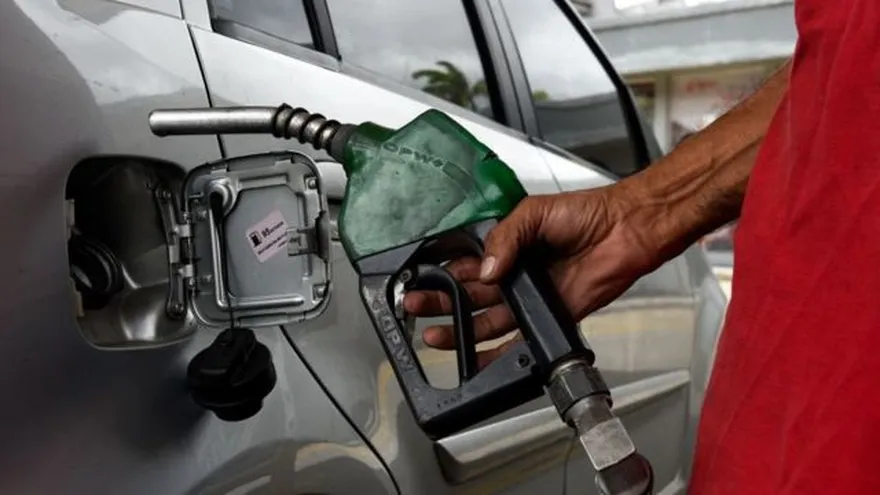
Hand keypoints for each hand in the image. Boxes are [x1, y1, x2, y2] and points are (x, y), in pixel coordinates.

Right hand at [403, 184, 665, 367]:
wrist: (626, 231)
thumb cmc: (588, 213)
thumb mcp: (534, 212)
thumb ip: (505, 237)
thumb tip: (486, 269)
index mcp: (507, 244)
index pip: (464, 262)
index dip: (441, 272)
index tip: (419, 280)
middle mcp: (515, 272)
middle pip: (468, 294)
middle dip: (440, 302)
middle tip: (415, 308)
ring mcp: (530, 297)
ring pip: (486, 319)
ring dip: (460, 329)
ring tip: (435, 335)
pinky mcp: (549, 316)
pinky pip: (519, 339)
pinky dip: (497, 352)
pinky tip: (477, 357)